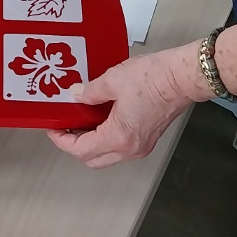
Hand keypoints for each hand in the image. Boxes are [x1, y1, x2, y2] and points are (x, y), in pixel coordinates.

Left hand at [47, 44, 203, 167]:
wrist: (182, 77)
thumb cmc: (154, 78)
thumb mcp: (113, 79)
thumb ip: (90, 91)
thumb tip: (76, 95)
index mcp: (118, 137)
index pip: (81, 150)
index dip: (62, 140)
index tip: (54, 128)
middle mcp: (130, 148)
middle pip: (93, 159)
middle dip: (75, 145)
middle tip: (65, 125)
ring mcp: (141, 146)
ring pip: (107, 155)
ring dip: (91, 142)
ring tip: (81, 119)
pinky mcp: (148, 138)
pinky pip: (120, 146)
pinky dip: (106, 137)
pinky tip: (101, 116)